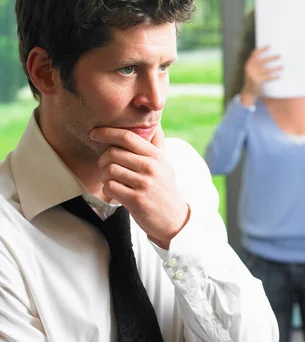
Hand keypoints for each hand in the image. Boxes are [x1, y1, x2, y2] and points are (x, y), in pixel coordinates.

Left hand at [91, 125, 188, 248]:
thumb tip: (154, 123)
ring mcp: (144, 184)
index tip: (94, 134)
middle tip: (105, 166)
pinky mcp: (135, 200)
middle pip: (113, 153)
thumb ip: (156, 145)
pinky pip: (110, 187)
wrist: (173, 218)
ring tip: (111, 180)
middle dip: (103, 159)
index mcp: (156, 156)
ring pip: (109, 170)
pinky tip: (115, 192)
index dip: (107, 132)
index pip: (128, 137)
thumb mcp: (164, 164)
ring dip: (104, 176)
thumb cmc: (164, 189)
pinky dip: (107, 189)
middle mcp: (151, 167)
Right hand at [240, 46, 281, 106]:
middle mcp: (250, 68)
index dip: (262, 49)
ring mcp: (253, 74)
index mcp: (248, 63)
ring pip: (267, 69)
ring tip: (282, 66)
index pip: (255, 54)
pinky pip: (267, 77)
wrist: (249, 92)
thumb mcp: (251, 70)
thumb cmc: (252, 79)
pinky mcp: (257, 80)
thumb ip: (256, 63)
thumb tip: (268, 56)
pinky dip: (274, 76)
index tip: (269, 46)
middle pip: (263, 60)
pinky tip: (279, 76)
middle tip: (280, 56)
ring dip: (275, 67)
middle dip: (272, 58)